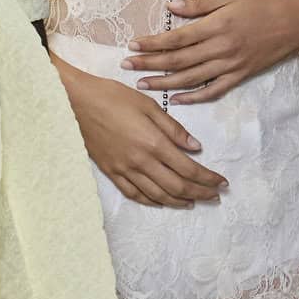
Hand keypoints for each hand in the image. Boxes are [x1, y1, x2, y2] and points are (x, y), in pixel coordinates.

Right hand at [55, 61, 225, 206]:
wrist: (76, 102)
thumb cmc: (113, 97)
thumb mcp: (148, 105)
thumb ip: (174, 129)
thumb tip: (196, 148)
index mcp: (153, 143)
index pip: (188, 168)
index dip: (208, 179)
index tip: (222, 182)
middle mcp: (140, 161)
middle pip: (177, 187)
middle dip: (199, 193)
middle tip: (214, 196)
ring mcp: (124, 170)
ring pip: (157, 195)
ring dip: (179, 201)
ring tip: (193, 202)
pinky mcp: (111, 172)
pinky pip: (134, 194)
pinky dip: (152, 201)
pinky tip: (162, 201)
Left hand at [127, 0, 298, 102]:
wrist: (298, 20)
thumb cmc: (264, 3)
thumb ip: (199, 4)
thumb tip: (170, 7)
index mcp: (216, 26)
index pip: (176, 38)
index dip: (152, 43)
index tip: (132, 44)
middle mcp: (221, 48)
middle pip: (178, 61)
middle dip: (150, 64)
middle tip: (127, 66)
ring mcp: (231, 65)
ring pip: (191, 79)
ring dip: (165, 83)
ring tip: (142, 85)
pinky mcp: (241, 75)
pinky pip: (214, 90)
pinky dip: (194, 97)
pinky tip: (177, 100)